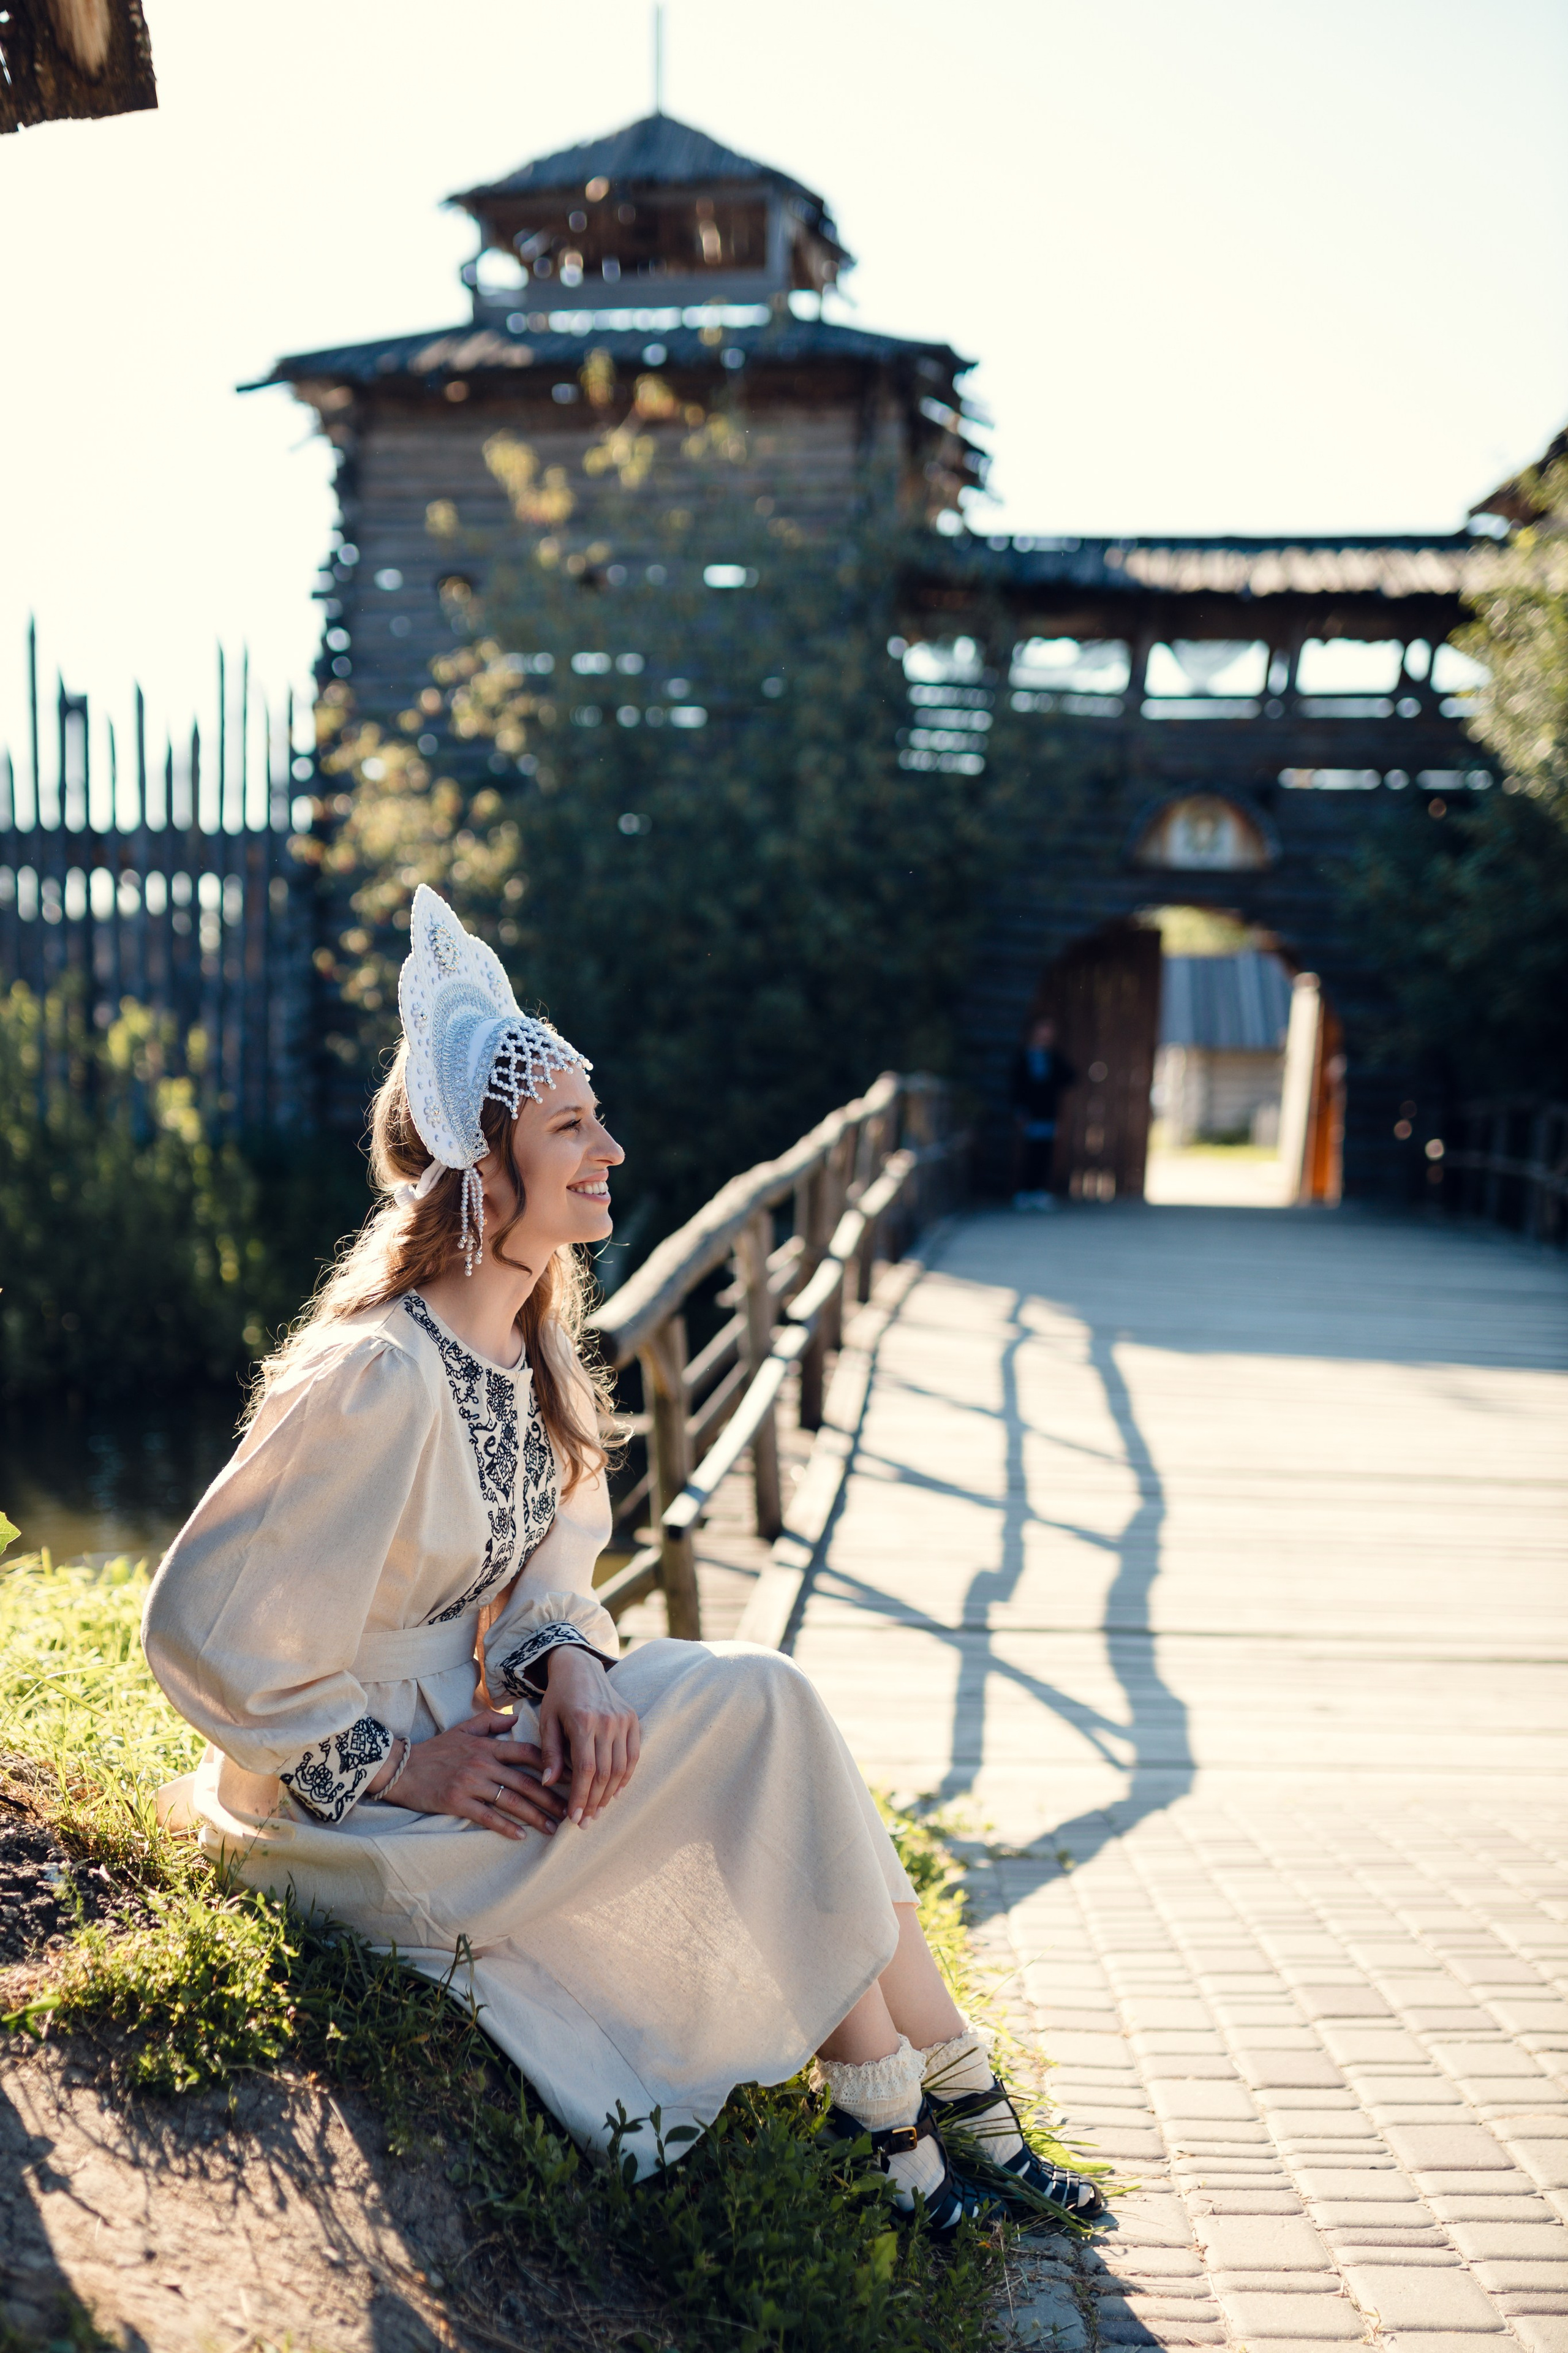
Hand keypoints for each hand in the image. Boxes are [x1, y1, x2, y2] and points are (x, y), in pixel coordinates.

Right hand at [373, 1707, 566, 1839]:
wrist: (401, 1768)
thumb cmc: (435, 1749)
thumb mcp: (463, 1728)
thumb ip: (490, 1721)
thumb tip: (516, 1719)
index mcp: (487, 1745)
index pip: (528, 1753)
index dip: (551, 1765)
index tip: (570, 1777)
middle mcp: (483, 1763)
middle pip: (526, 1781)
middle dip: (551, 1798)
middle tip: (570, 1811)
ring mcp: (470, 1783)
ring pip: (511, 1801)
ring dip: (535, 1816)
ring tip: (552, 1827)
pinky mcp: (457, 1802)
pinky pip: (487, 1816)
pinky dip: (505, 1827)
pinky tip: (520, 1836)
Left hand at [538, 1648, 639, 1826]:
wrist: (580, 1666)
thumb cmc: (558, 1697)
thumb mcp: (547, 1722)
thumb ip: (550, 1753)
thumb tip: (548, 1783)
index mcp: (583, 1721)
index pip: (585, 1769)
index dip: (581, 1797)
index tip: (574, 1817)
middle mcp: (607, 1721)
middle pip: (605, 1772)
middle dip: (595, 1801)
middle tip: (586, 1822)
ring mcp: (623, 1720)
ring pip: (622, 1767)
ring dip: (610, 1793)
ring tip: (598, 1811)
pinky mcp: (633, 1719)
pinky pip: (634, 1754)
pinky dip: (626, 1776)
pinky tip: (615, 1792)